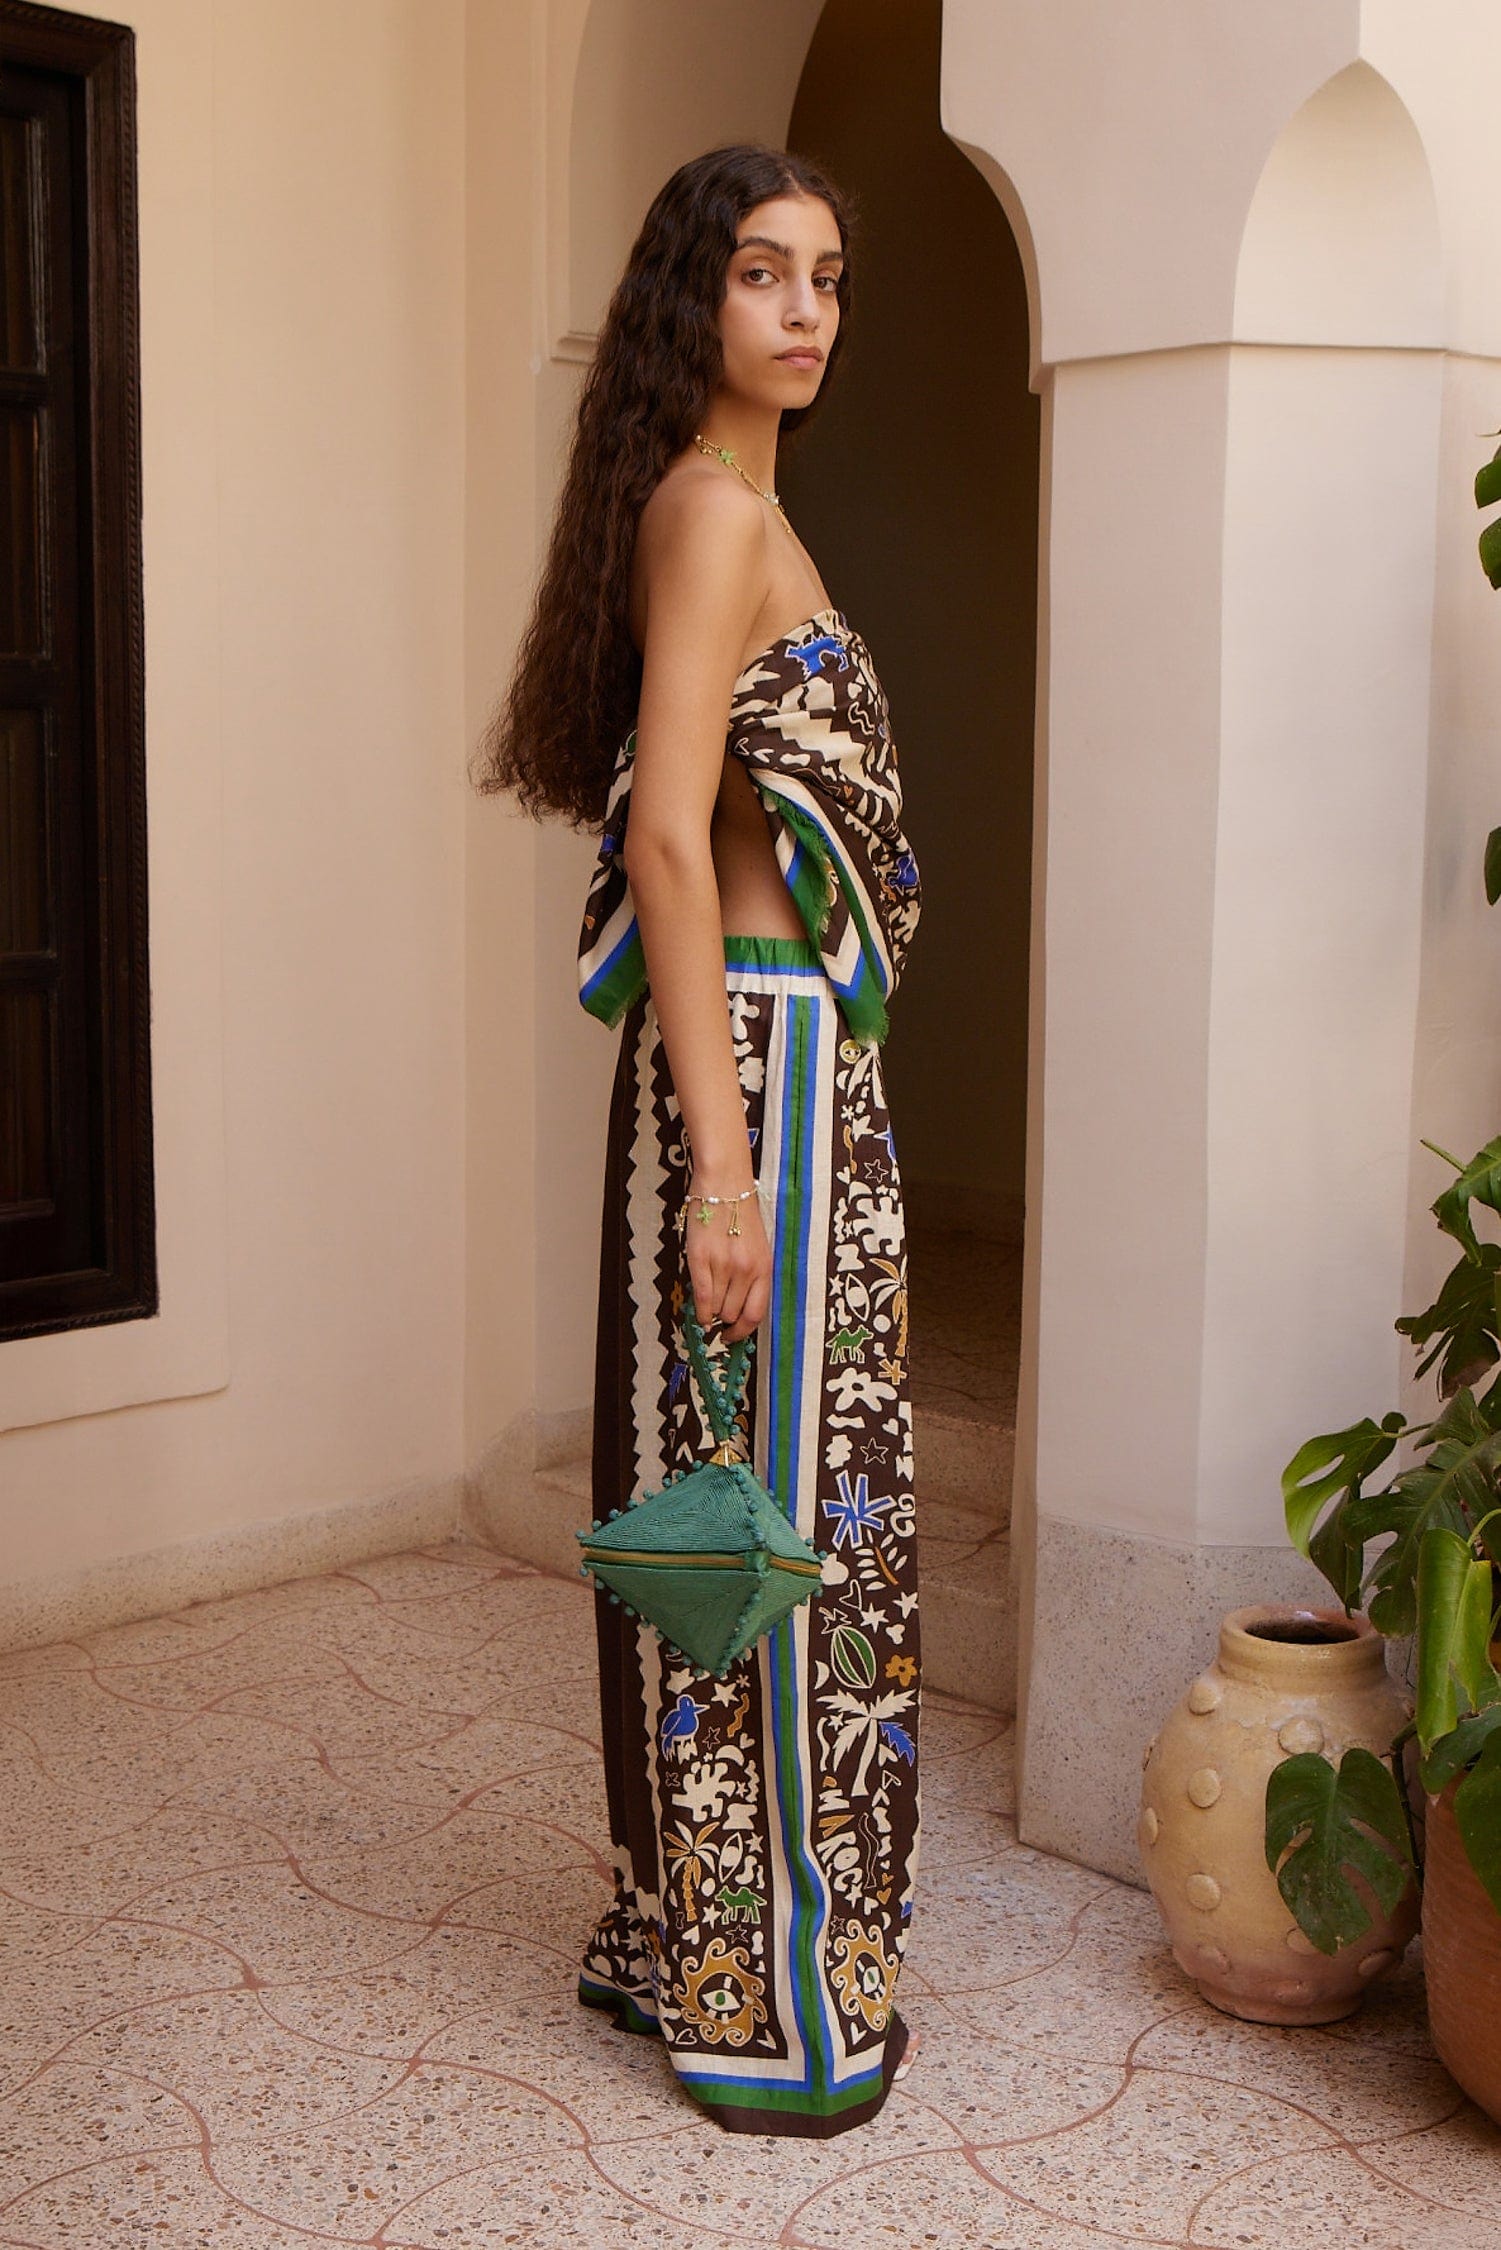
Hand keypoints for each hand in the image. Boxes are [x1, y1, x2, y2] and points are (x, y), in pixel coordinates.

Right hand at [684, 1185, 771, 1342]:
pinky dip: (699, 1310)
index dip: (743, 1332)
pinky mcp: (701, 1259)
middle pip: (734, 1314)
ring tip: (707, 1307)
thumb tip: (735, 1308)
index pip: (756, 1314)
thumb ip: (751, 1277)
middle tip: (717, 1320)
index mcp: (764, 1268)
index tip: (733, 1336)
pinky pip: (701, 1296)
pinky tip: (699, 1313)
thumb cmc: (741, 1214)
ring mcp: (723, 1265)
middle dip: (725, 1321)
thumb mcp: (758, 1247)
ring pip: (717, 1308)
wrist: (725, 1183)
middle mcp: (746, 1270)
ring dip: (711, 1313)